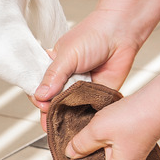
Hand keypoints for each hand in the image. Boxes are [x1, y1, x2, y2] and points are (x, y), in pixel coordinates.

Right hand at [30, 10, 140, 129]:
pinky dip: (83, 118)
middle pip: (52, 101)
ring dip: (65, 118)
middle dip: (50, 111)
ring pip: (68, 109)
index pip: (38, 87)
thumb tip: (40, 96)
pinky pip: (87, 111)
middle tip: (50, 117)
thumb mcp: (67, 55)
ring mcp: (80, 90)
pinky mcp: (96, 97)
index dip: (37, 97)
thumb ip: (53, 76)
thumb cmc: (93, 36)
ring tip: (62, 125)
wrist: (122, 34)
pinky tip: (79, 123)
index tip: (40, 103)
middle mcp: (65, 81)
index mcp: (53, 69)